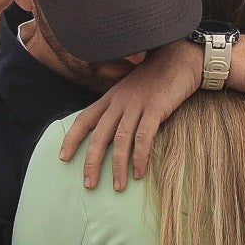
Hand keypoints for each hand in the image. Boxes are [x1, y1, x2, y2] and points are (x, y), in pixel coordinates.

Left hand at [59, 39, 200, 188]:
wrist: (181, 59)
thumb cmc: (158, 77)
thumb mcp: (132, 89)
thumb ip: (121, 106)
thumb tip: (113, 133)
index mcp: (111, 97)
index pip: (84, 119)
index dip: (72, 138)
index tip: (63, 157)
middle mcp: (119, 101)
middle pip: (99, 135)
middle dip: (91, 162)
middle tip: (89, 184)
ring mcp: (137, 104)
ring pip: (120, 140)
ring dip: (117, 166)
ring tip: (118, 186)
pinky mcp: (156, 108)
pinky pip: (143, 137)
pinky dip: (140, 157)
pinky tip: (140, 173)